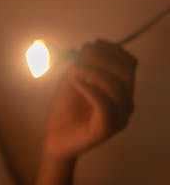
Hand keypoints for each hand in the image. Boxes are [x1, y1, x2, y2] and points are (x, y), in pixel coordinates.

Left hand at [44, 40, 136, 159]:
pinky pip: (104, 104)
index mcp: (122, 91)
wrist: (54, 139)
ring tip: (74, 71)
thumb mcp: (72, 81)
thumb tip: (91, 47)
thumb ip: (83, 64)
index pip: (130, 64)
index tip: (91, 45)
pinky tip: (74, 83)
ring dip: (94, 73)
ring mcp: (119, 118)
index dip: (113, 50)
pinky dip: (89, 89)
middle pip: (127, 73)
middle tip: (80, 58)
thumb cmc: (64, 111)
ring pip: (118, 88)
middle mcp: (125, 104)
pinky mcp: (106, 129)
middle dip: (103, 59)